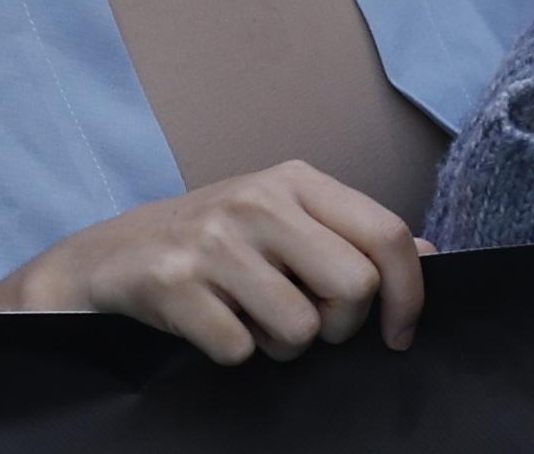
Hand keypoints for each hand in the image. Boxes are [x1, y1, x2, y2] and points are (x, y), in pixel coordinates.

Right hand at [0, 163, 426, 360]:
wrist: (100, 262)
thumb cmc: (206, 246)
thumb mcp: (281, 223)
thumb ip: (351, 235)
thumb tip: (434, 253)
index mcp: (295, 180)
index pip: (388, 234)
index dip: (409, 294)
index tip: (398, 334)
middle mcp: (258, 199)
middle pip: (354, 288)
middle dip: (337, 329)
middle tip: (302, 324)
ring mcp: (212, 237)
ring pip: (300, 328)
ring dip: (280, 348)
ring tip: (249, 323)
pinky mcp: (172, 280)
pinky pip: (240, 349)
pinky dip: (231, 353)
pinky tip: (210, 327)